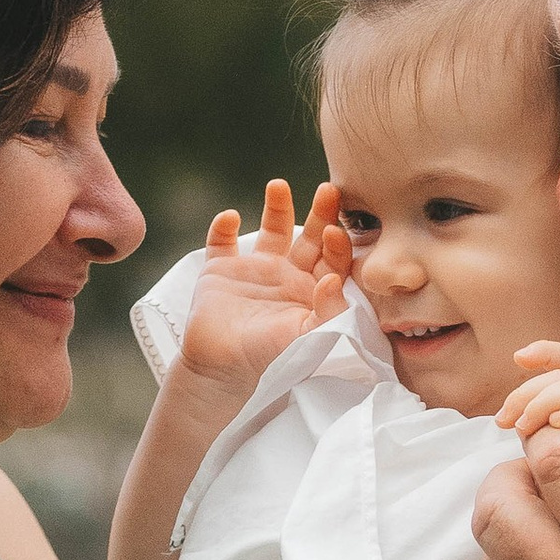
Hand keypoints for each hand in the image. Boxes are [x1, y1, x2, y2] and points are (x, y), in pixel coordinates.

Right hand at [174, 176, 349, 400]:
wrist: (224, 372)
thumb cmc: (272, 360)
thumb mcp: (308, 339)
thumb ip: (328, 312)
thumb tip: (333, 280)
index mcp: (313, 290)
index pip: (333, 259)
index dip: (338, 244)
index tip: (337, 230)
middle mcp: (288, 274)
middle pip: (310, 236)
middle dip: (320, 213)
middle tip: (330, 190)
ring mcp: (255, 270)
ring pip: (272, 229)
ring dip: (276, 207)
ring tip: (279, 186)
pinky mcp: (221, 270)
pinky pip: (221, 241)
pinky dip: (223, 227)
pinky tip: (231, 218)